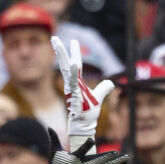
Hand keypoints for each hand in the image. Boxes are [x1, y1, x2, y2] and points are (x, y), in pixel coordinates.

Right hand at [53, 35, 112, 149]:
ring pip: (66, 69)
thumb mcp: (99, 97)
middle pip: (65, 64)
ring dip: (62, 56)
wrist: (85, 126)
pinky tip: (72, 63)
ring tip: (57, 44)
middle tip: (54, 38)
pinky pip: (73, 82)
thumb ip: (103, 88)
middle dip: (59, 51)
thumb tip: (111, 83)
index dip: (74, 52)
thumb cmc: (88, 113)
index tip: (73, 41)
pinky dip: (73, 73)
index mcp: (77, 83)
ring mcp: (72, 89)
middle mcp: (72, 84)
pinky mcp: (74, 95)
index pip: (75, 65)